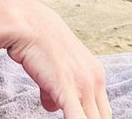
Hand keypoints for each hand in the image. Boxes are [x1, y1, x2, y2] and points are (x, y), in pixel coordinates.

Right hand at [5, 0, 110, 117]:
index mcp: (95, 74)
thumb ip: (56, 88)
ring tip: (70, 115)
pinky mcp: (67, 89)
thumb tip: (52, 105)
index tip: (82, 117)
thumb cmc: (37, 41)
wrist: (28, 23)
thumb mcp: (54, 67)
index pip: (103, 111)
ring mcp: (83, 85)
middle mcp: (95, 80)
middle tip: (74, 117)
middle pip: (103, 118)